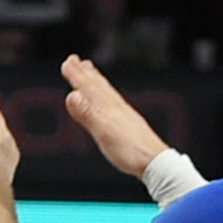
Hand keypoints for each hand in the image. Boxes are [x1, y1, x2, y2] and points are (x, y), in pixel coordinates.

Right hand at [59, 55, 169, 178]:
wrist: (155, 161)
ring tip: (90, 72)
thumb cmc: (131, 151)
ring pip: (105, 92)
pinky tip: (107, 100)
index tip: (68, 63)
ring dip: (95, 81)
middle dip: (84, 73)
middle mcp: (116, 107)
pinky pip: (112, 102)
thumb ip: (87, 114)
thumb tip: (72, 96)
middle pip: (97, 86)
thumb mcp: (103, 133)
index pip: (89, 87)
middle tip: (75, 60)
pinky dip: (106, 95)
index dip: (77, 75)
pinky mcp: (127, 123)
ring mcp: (123, 114)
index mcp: (108, 108)